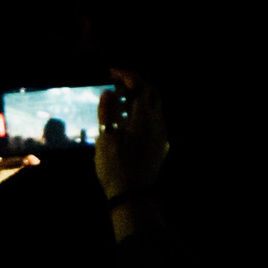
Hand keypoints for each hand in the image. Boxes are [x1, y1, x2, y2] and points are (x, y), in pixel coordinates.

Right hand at [94, 73, 168, 212]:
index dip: (127, 76)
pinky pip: (152, 122)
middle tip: (115, 84)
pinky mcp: (159, 146)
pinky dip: (140, 114)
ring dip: (137, 100)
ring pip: (153, 108)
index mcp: (147, 118)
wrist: (132, 196)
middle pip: (152, 94)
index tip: (111, 72)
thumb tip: (110, 91)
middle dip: (135, 85)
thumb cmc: (115, 166)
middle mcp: (159, 123)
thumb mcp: (106, 138)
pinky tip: (125, 122)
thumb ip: (109, 112)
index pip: (142, 87)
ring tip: (117, 101)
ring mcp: (162, 135)